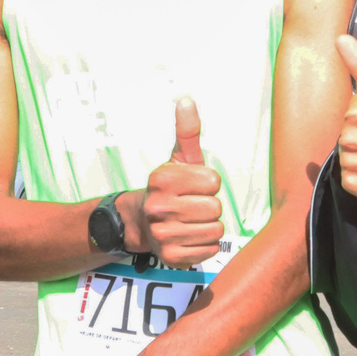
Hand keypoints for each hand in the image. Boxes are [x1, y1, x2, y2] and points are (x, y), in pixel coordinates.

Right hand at [128, 97, 223, 266]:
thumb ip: (187, 131)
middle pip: (215, 208)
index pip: (214, 182)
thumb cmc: (170, 188)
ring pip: (215, 230)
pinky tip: (189, 237)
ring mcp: (163, 233)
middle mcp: (159, 206)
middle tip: (193, 205)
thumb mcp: (179, 158)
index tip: (194, 186)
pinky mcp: (171, 256)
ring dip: (208, 227)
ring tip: (191, 222)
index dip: (209, 184)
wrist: (141, 223)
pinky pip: (210, 250)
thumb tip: (186, 99)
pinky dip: (204, 245)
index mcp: (163, 179)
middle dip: (209, 207)